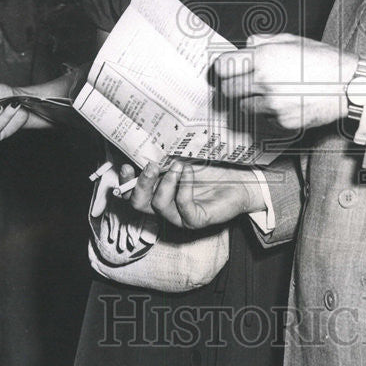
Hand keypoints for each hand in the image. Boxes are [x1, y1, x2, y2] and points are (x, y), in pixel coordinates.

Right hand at [123, 159, 265, 229]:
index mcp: (159, 193)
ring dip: (166, 183)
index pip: (132, 194)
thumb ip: (166, 159)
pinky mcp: (197, 220)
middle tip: (151, 166)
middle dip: (141, 184)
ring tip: (178, 165)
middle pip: (139, 204)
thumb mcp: (185, 160)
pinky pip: (183, 207)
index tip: (127, 166)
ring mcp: (180, 217)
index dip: (125, 183)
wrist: (241, 180)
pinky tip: (189, 172)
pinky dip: (184, 187)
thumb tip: (147, 145)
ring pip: (159, 206)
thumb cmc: (213, 169)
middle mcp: (166, 208)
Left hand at [213, 33, 358, 130]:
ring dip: (251, 100)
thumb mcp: (293, 40)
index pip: (223, 67)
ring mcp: (273, 105)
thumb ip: (264, 42)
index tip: (224, 71)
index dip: (221, 69)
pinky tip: (287, 102)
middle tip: (244, 83)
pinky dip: (270, 113)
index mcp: (264, 58)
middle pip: (228, 90)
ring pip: (244, 107)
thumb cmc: (324, 61)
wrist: (348, 85)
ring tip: (272, 92)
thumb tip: (246, 46)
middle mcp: (265, 82)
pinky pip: (264, 119)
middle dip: (233, 86)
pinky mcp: (282, 122)